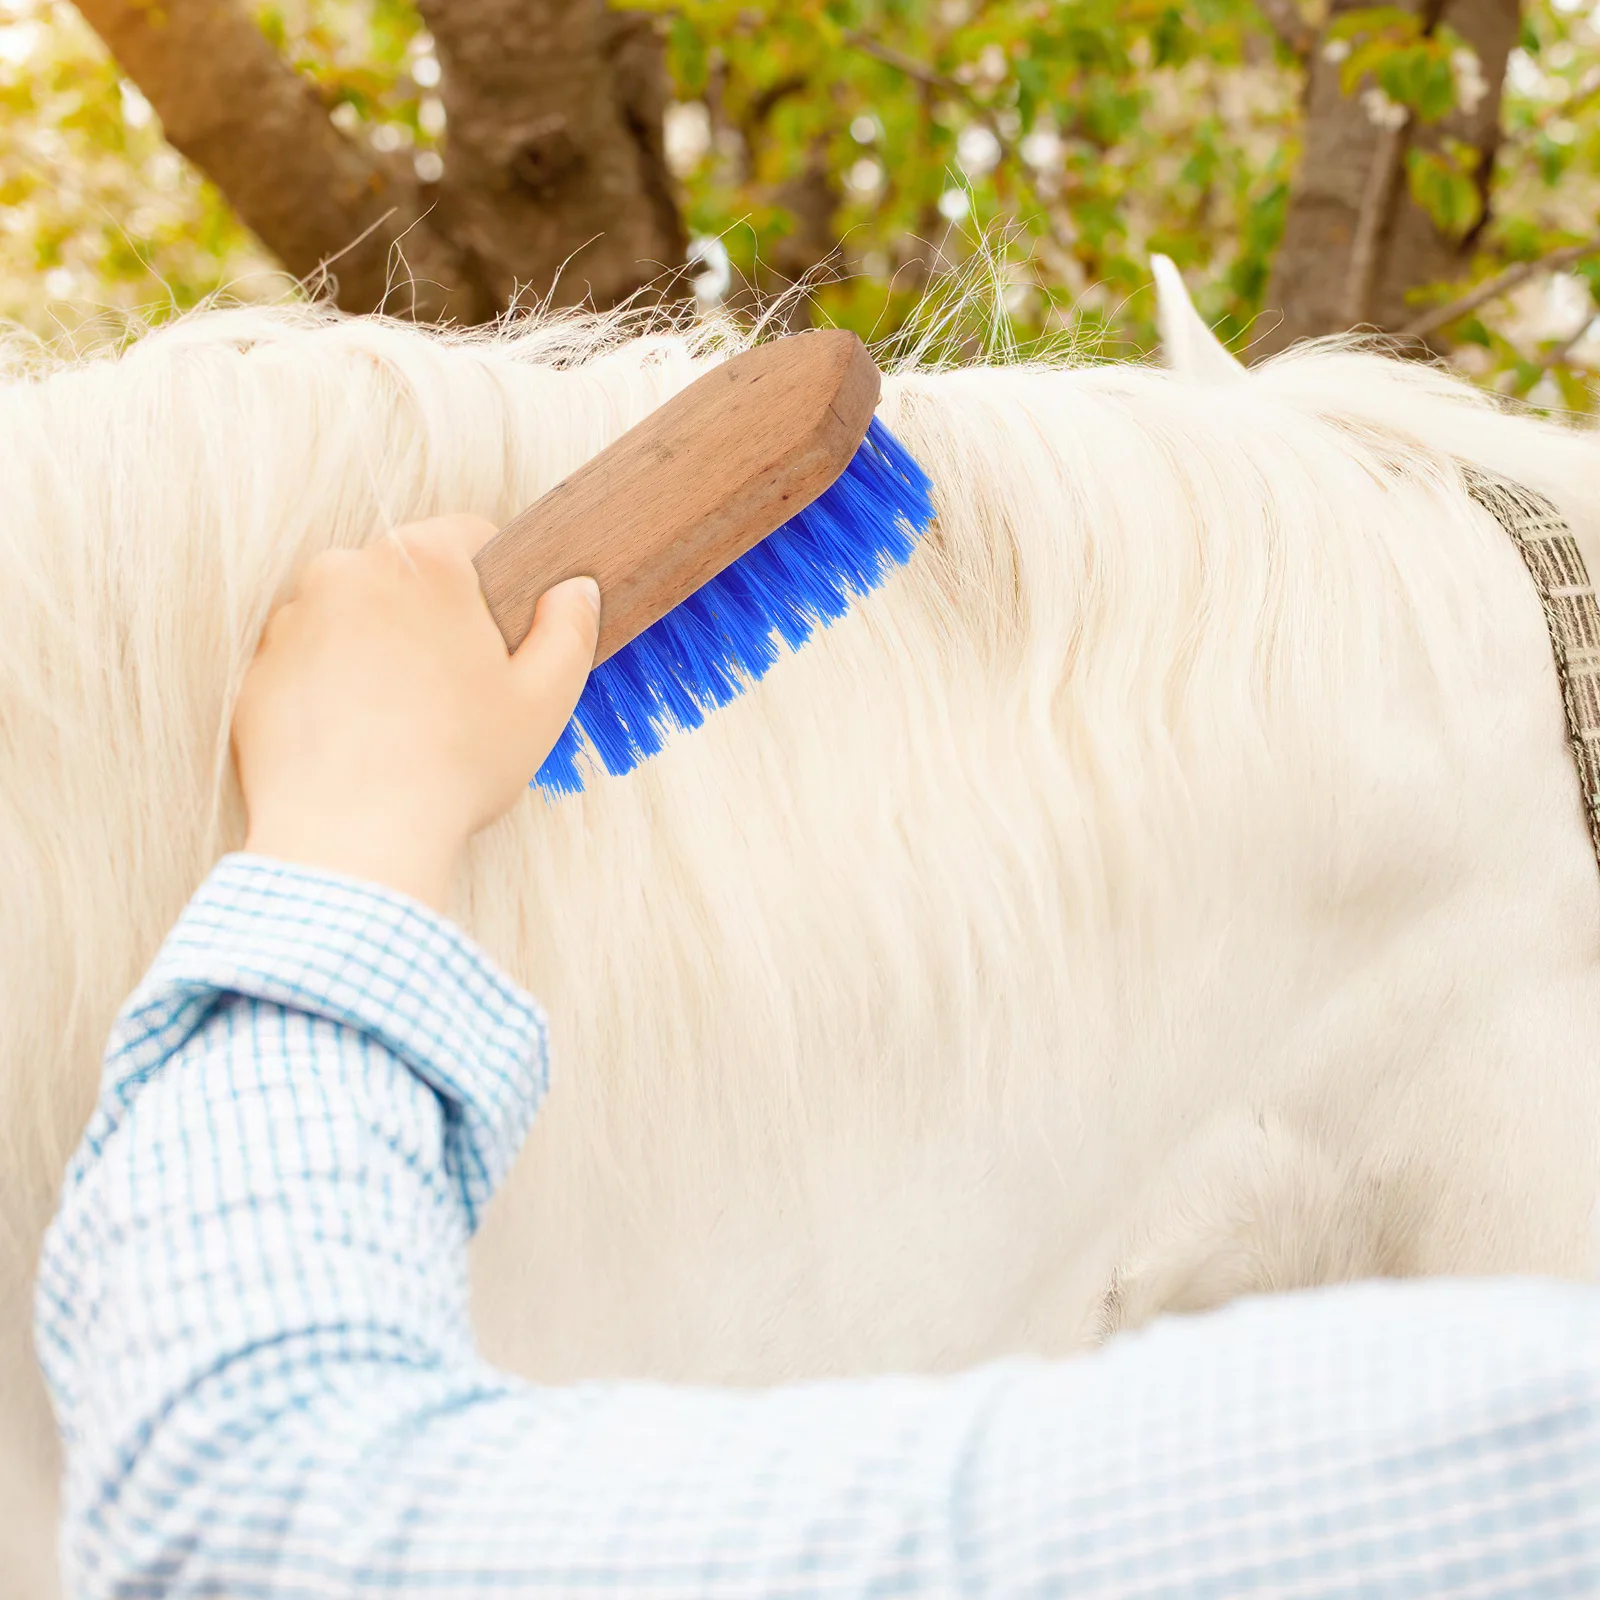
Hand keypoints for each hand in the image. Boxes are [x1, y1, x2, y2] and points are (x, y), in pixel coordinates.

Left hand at [232, 515, 599, 912]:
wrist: (351, 837)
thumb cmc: (455, 767)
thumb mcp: (543, 700)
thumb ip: (570, 629)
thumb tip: (574, 591)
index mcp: (423, 562)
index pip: (471, 535)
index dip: (496, 585)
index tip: (500, 640)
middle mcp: (347, 571)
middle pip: (407, 575)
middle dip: (433, 618)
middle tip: (458, 691)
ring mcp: (293, 619)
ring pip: (354, 615)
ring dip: (380, 649)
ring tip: (406, 722)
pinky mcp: (258, 669)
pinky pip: (309, 661)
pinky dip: (333, 686)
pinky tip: (362, 739)